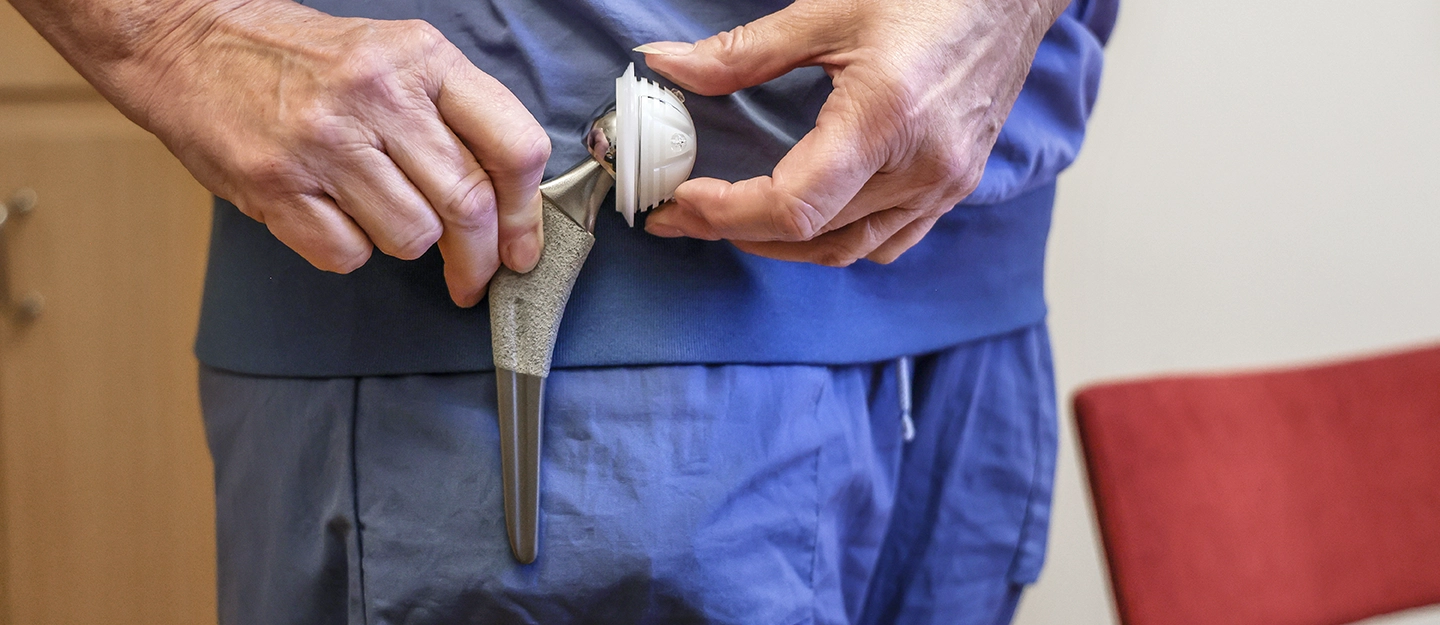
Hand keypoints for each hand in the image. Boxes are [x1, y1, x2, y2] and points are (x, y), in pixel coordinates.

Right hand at [106, 0, 549, 305]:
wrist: (188, 43)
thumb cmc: (302, 59)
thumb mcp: (393, 56)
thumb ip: (454, 116)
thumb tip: (509, 204)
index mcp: (422, 59)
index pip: (512, 146)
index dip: (527, 212)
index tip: (523, 246)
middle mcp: (377, 97)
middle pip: (467, 205)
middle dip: (481, 258)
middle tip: (475, 277)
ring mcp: (323, 143)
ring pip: (412, 236)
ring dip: (409, 245)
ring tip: (383, 217)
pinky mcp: (276, 185)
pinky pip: (347, 254)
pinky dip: (350, 251)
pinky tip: (333, 216)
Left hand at [638, 0, 1064, 266]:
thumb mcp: (826, 11)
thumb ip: (741, 52)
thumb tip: (668, 65)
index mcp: (885, 120)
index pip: (792, 206)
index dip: (725, 214)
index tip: (679, 200)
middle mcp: (920, 168)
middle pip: (811, 237)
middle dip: (733, 231)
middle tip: (680, 214)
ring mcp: (943, 184)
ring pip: (848, 249)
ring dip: (782, 246)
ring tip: (730, 222)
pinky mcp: (955, 186)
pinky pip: (888, 240)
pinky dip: (836, 241)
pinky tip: (805, 219)